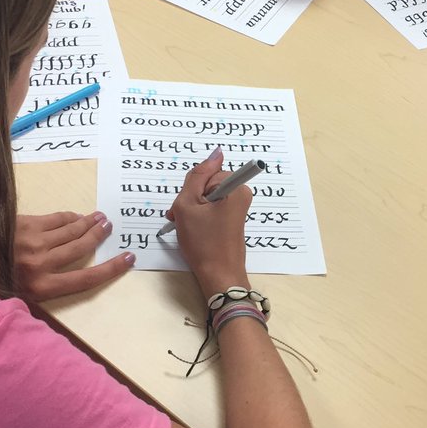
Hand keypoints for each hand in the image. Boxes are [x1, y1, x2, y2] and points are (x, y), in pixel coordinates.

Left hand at [14, 211, 134, 301]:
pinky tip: (74, 215)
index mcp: (41, 288)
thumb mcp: (15, 297)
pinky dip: (68, 217)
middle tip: (109, 227)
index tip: (128, 258)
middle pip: (81, 249)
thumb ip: (40, 289)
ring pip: (70, 230)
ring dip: (87, 223)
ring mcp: (33, 242)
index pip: (86, 279)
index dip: (111, 269)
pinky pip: (54, 219)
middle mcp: (41, 264)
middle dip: (99, 237)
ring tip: (99, 217)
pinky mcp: (24, 224)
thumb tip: (62, 279)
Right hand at [167, 149, 249, 296]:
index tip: (188, 208)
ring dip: (193, 209)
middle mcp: (241, 194)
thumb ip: (196, 176)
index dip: (193, 190)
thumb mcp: (188, 205)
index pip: (207, 174)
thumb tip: (215, 152)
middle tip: (184, 219)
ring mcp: (238, 207)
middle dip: (192, 199)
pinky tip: (195, 230)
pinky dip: (200, 216)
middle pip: (208, 184)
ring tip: (188, 226)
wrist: (218, 275)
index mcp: (236, 188)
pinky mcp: (234, 218)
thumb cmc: (203, 242)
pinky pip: (213, 207)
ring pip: (207, 196)